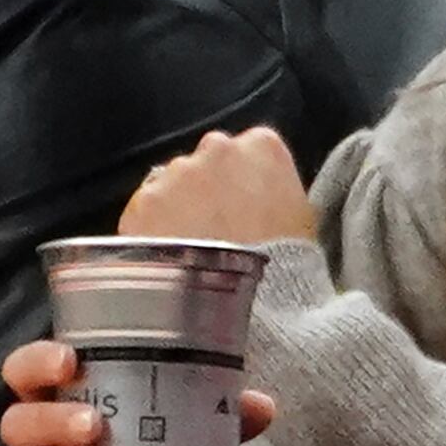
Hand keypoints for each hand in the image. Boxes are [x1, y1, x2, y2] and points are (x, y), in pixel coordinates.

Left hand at [119, 128, 314, 246]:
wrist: (243, 299)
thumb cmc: (286, 260)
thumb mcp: (303, 217)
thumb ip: (279, 190)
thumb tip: (264, 196)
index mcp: (264, 146)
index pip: (256, 147)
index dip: (254, 178)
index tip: (254, 202)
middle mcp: (216, 148)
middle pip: (212, 158)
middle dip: (213, 184)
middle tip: (221, 224)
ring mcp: (175, 173)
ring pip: (175, 181)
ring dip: (182, 203)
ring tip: (193, 243)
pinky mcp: (141, 202)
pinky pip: (147, 209)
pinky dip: (155, 225)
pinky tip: (170, 253)